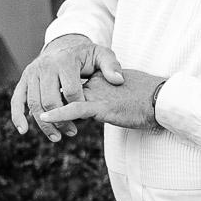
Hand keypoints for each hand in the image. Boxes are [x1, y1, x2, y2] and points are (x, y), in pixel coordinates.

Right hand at [11, 34, 124, 140]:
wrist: (64, 45)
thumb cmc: (86, 54)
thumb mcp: (102, 55)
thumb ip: (112, 66)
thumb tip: (118, 80)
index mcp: (65, 61)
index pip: (71, 90)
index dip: (79, 106)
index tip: (88, 115)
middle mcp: (45, 66)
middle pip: (50, 99)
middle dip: (61, 119)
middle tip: (73, 132)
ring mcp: (32, 73)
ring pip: (34, 103)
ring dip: (44, 124)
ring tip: (57, 137)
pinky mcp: (23, 79)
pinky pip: (17, 99)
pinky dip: (18, 116)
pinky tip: (24, 130)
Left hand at [39, 69, 162, 129]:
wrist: (162, 99)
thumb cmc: (150, 96)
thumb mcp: (127, 90)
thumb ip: (112, 92)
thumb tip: (110, 100)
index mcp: (101, 76)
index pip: (75, 84)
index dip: (62, 92)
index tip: (50, 100)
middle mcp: (96, 82)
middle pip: (65, 91)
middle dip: (50, 102)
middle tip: (37, 117)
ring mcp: (97, 93)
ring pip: (65, 100)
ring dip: (51, 114)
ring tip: (40, 124)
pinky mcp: (100, 106)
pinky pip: (74, 109)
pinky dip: (59, 114)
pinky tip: (45, 118)